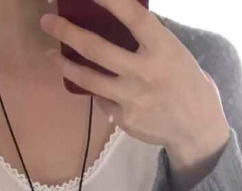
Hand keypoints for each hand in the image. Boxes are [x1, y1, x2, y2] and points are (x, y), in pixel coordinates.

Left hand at [39, 0, 230, 168]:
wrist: (195, 127)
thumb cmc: (185, 81)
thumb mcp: (174, 52)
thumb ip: (147, 40)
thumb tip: (117, 21)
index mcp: (163, 48)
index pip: (134, 16)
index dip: (110, 1)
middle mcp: (144, 72)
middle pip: (97, 49)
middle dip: (68, 33)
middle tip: (46, 21)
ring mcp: (131, 98)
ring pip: (88, 79)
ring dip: (65, 65)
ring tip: (50, 55)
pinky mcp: (123, 118)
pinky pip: (100, 99)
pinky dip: (93, 89)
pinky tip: (87, 82)